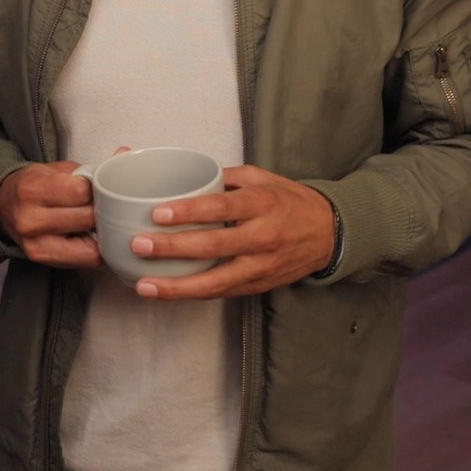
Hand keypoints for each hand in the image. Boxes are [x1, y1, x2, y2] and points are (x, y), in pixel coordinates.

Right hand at [0, 160, 100, 268]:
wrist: (3, 207)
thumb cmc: (35, 185)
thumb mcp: (57, 169)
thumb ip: (89, 168)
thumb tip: (125, 154)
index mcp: (33, 189)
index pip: (80, 192)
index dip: (97, 190)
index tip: (100, 188)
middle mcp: (30, 220)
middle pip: (86, 218)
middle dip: (101, 211)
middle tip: (106, 206)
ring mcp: (35, 244)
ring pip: (90, 245)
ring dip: (101, 233)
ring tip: (100, 222)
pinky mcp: (42, 260)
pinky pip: (85, 261)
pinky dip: (95, 250)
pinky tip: (93, 238)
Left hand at [130, 164, 335, 299]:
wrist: (331, 233)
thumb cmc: (291, 200)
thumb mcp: (262, 177)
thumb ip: (226, 177)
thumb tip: (187, 176)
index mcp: (262, 203)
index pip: (220, 208)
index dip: (188, 212)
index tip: (158, 213)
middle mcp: (262, 237)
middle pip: (212, 246)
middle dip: (173, 248)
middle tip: (140, 245)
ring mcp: (261, 266)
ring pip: (215, 282)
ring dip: (177, 286)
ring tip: (144, 285)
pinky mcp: (259, 286)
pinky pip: (222, 293)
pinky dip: (193, 294)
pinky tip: (167, 292)